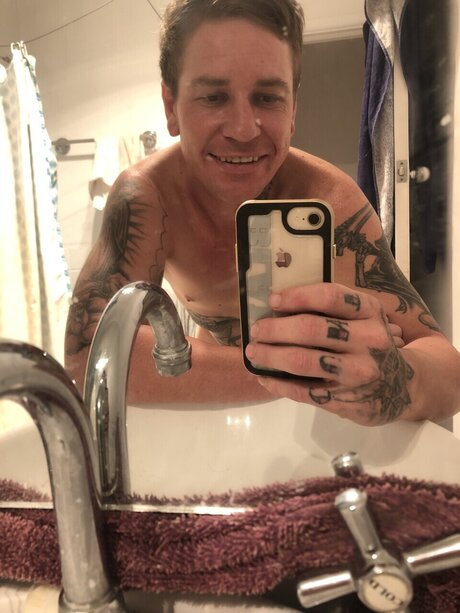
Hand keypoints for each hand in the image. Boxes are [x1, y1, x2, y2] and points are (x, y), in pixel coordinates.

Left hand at [245, 283, 413, 425]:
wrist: (403, 387)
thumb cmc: (370, 345)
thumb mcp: (364, 320)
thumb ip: (332, 312)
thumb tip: (278, 307)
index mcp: (370, 312)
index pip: (330, 297)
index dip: (297, 296)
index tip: (273, 301)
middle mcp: (368, 341)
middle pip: (311, 329)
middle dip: (275, 329)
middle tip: (256, 330)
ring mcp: (357, 373)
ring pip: (303, 361)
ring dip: (271, 355)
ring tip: (254, 351)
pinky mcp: (345, 400)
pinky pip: (302, 390)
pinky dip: (277, 383)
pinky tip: (264, 377)